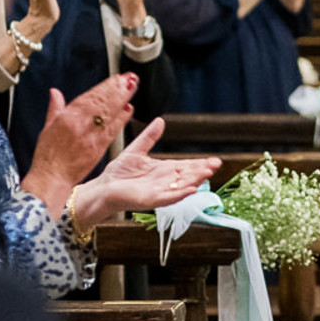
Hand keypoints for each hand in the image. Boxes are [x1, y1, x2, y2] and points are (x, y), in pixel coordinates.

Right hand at [23, 74, 136, 197]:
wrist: (52, 178)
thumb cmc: (48, 156)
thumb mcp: (47, 128)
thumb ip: (55, 108)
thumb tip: (55, 93)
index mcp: (66, 117)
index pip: (89, 97)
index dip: (104, 86)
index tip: (115, 78)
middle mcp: (80, 124)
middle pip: (102, 102)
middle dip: (117, 88)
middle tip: (130, 78)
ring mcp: (90, 136)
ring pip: (109, 112)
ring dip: (122, 98)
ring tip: (132, 86)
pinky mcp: (99, 147)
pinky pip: (112, 129)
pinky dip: (122, 118)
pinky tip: (129, 109)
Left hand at [71, 117, 220, 227]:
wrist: (103, 188)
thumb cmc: (118, 173)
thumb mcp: (137, 150)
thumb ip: (149, 137)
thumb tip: (160, 120)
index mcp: (164, 170)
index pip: (186, 166)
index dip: (200, 163)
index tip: (215, 160)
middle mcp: (165, 182)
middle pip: (188, 176)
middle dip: (202, 171)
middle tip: (216, 165)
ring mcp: (159, 192)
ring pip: (181, 186)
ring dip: (195, 181)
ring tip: (207, 174)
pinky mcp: (150, 200)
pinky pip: (168, 198)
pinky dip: (180, 194)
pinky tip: (191, 190)